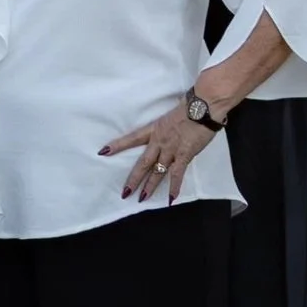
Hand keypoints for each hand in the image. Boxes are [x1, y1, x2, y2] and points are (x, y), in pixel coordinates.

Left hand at [101, 102, 218, 203]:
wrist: (202, 108)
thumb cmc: (189, 108)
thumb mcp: (170, 117)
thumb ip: (165, 128)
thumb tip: (165, 134)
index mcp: (154, 129)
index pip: (132, 138)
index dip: (118, 145)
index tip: (103, 152)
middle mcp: (159, 141)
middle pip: (143, 162)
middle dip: (133, 178)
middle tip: (124, 192)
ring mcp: (171, 150)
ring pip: (157, 171)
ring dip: (150, 186)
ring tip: (142, 198)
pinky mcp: (184, 155)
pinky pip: (177, 174)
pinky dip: (174, 187)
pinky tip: (170, 199)